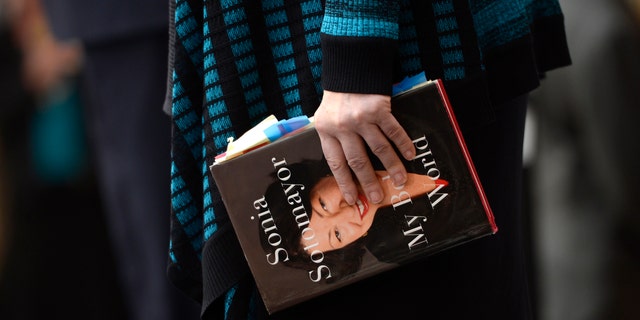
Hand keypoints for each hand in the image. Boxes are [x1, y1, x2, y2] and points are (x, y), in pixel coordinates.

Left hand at [314, 90, 415, 204]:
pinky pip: (393, 131)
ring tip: (400, 181)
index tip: (352, 199)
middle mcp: (343, 127)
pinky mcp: (378, 109)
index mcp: (326, 131)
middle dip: (368, 182)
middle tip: (377, 198)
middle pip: (358, 161)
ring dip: (392, 167)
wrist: (350, 67)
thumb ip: (332, 138)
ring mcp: (361, 119)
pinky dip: (403, 144)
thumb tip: (344, 167)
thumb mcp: (325, 117)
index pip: (336, 163)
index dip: (345, 182)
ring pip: (379, 149)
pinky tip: (410, 155)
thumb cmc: (338, 95)